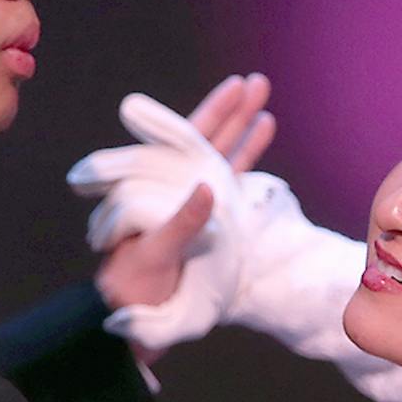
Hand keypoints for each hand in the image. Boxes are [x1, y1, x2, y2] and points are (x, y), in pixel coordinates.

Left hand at [85, 75, 276, 313]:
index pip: (174, 147)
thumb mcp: (156, 258)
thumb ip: (181, 225)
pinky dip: (246, 149)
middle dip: (223, 110)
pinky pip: (229, 175)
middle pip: (197, 138)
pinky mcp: (210, 216)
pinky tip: (266, 121)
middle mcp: (168, 188)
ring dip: (238, 120)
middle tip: (246, 81)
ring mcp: (190, 199)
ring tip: (260, 85)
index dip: (204, 119)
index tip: (228, 95)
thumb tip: (209, 190)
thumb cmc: (135, 292)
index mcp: (149, 193)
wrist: (138, 320)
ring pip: (216, 150)